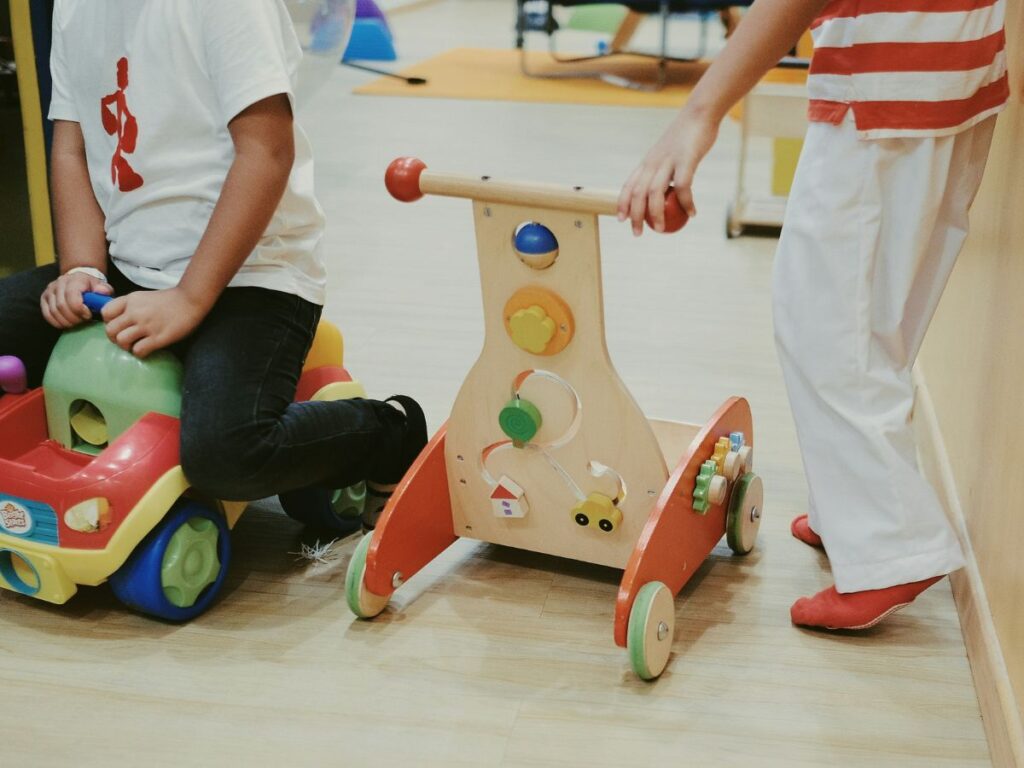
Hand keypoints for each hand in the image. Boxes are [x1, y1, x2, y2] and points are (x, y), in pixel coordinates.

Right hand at [41, 271, 112, 328]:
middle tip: (83, 320)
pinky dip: (57, 322)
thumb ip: (105, 289)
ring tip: (77, 322)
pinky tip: (67, 323)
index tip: (88, 315)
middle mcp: (59, 283)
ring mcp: (50, 290)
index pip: (72, 296)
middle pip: (61, 306)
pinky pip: (47, 314)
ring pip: (53, 311)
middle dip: (74, 318)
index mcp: (75, 279)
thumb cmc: (92, 287)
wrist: (79, 281)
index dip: (79, 310)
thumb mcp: (103, 286)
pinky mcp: (44, 298)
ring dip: (66, 321)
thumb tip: (102, 292)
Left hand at [102, 288, 208, 357]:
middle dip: (114, 338)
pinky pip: (138, 350)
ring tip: (135, 345)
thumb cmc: (169, 300)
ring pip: (121, 341)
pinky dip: (140, 353)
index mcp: (130, 300)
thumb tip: (120, 320)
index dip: (109, 322)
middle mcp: (135, 312)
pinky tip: (147, 349)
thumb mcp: (144, 297)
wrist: (190, 300)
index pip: (105, 313)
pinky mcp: (158, 337)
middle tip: (125, 340)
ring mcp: (146, 325)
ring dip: (126, 347)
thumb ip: (130, 307)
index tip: (119, 325)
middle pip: (110, 330)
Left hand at [617, 107, 718, 235]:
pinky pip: (683, 187)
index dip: (622, 203)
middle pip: (638, 193)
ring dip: (656, 214)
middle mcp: (653, 162)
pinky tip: (691, 213)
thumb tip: (667, 190)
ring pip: (655, 192)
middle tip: (637, 234)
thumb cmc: (686, 135)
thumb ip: (665, 170)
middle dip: (635, 216)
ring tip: (662, 229)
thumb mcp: (669, 153)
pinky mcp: (686, 159)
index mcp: (647, 162)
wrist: (700, 113)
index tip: (621, 219)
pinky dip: (685, 202)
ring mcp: (668, 161)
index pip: (629, 185)